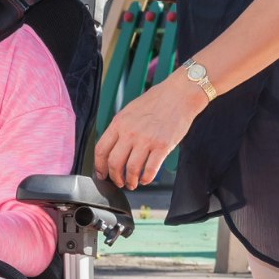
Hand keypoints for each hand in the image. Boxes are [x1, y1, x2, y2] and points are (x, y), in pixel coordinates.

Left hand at [94, 75, 205, 189]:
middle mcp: (130, 132)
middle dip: (115, 178)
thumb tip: (113, 147)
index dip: (99, 166)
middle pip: (114, 163)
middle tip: (119, 182)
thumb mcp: (130, 111)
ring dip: (131, 181)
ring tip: (133, 184)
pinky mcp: (162, 146)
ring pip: (131, 169)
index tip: (102, 174)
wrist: (179, 94)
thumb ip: (120, 128)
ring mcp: (146, 140)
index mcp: (119, 123)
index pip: (101, 150)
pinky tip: (146, 179)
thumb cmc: (156, 101)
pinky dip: (146, 178)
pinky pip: (150, 169)